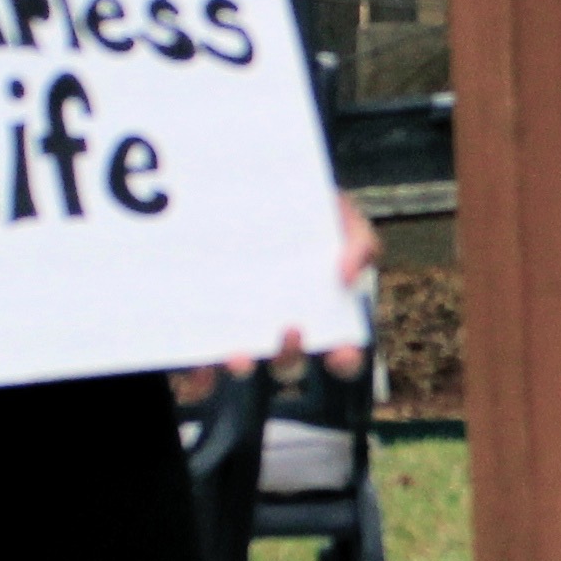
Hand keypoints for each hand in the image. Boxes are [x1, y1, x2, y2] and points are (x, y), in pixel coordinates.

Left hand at [178, 197, 379, 401]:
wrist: (255, 190)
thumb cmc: (308, 211)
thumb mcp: (344, 217)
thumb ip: (360, 243)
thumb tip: (350, 277)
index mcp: (321, 313)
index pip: (340, 353)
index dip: (344, 360)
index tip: (341, 353)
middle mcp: (281, 328)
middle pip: (289, 363)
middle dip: (289, 356)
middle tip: (291, 330)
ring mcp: (244, 328)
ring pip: (246, 366)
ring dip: (244, 367)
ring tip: (239, 354)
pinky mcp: (208, 324)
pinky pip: (203, 359)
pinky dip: (201, 369)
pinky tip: (200, 360)